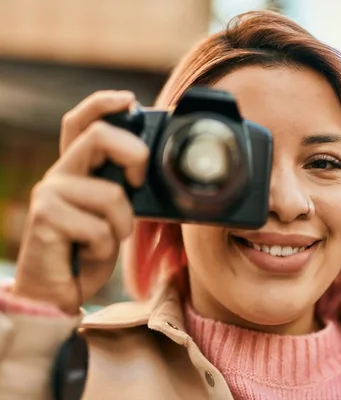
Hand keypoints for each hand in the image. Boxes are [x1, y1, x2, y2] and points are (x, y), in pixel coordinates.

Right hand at [13, 91, 148, 313]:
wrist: (58, 294)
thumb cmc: (89, 252)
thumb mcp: (115, 214)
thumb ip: (124, 187)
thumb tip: (150, 164)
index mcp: (77, 170)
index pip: (81, 122)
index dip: (103, 104)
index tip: (131, 100)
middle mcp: (60, 175)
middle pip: (100, 137)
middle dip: (135, 155)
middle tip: (139, 184)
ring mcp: (50, 194)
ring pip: (112, 194)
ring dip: (121, 226)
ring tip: (102, 242)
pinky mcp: (46, 218)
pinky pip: (101, 228)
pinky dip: (105, 248)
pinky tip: (86, 254)